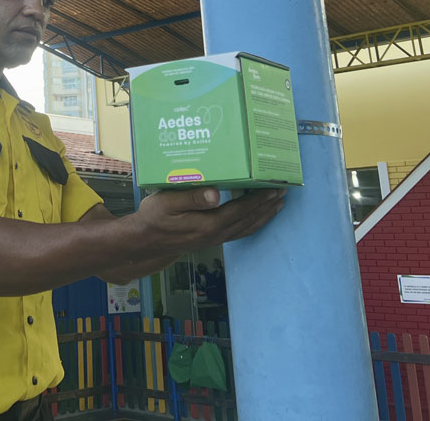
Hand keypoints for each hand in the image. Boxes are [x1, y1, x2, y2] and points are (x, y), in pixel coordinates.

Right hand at [129, 187, 284, 255]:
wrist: (146, 241)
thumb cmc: (153, 217)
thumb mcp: (166, 202)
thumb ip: (192, 197)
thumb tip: (216, 194)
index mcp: (208, 224)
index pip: (240, 210)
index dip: (259, 199)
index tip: (274, 188)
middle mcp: (216, 234)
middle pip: (249, 219)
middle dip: (267, 206)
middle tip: (284, 192)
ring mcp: (215, 239)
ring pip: (246, 228)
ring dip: (264, 216)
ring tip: (277, 204)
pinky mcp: (211, 240)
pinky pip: (239, 232)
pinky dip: (252, 224)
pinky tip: (256, 218)